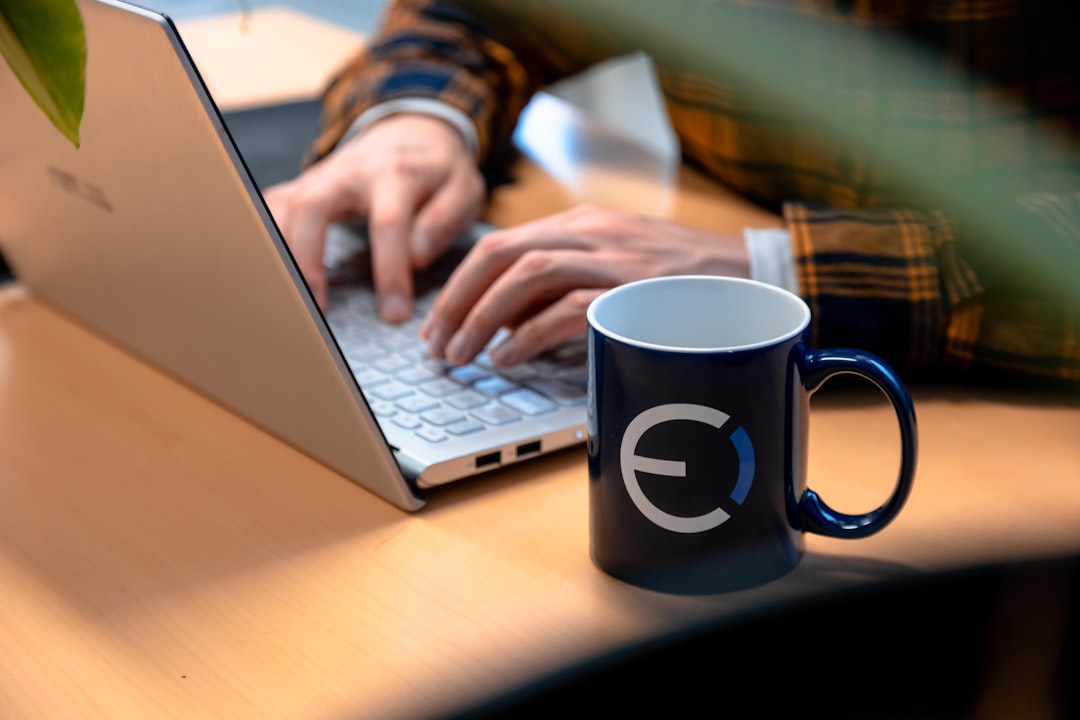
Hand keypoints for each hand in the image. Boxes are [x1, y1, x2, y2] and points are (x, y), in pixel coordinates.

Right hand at [263, 113, 484, 320]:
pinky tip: (267, 279)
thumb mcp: (464, 190)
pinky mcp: (300, 188)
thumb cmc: (439, 171)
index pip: (387, 223)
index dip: (388, 271)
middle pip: (312, 207)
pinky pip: (270, 212)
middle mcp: (348, 171)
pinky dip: (263, 243)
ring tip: (285, 302)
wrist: (412, 131)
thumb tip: (414, 257)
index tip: (394, 314)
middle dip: (308, 260)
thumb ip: (443, 221)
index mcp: (395, 173)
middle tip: (316, 310)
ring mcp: (318, 178)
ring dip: (277, 254)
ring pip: (281, 208)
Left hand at [419, 203, 751, 365]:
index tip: (439, 319)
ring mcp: (614, 259)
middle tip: (436, 343)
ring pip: (525, 275)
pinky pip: (566, 310)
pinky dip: (528, 336)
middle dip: (457, 300)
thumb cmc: (683, 281)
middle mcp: (592, 233)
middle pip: (501, 254)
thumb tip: (507, 320)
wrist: (754, 276)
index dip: (460, 282)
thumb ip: (566, 282)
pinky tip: (508, 358)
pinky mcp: (635, 292)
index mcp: (583, 224)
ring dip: (482, 317)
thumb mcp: (618, 266)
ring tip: (462, 354)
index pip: (502, 243)